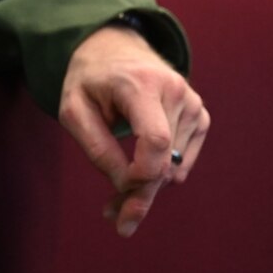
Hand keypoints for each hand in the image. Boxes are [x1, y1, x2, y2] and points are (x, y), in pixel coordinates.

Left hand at [58, 24, 208, 236]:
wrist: (115, 50)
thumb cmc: (90, 81)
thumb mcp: (74, 110)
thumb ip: (98, 148)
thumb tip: (125, 185)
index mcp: (142, 84)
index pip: (155, 141)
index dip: (139, 176)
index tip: (117, 192)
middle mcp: (175, 91)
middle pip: (164, 162)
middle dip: (141, 197)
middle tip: (118, 222)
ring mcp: (192, 103)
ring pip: (174, 168)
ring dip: (146, 187)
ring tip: (116, 190)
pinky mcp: (199, 115)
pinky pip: (183, 163)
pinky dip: (163, 177)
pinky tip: (139, 175)